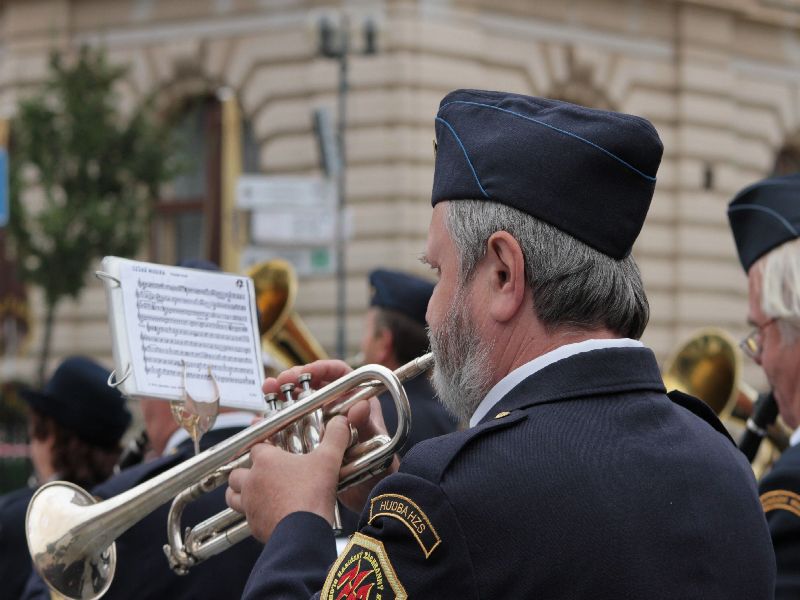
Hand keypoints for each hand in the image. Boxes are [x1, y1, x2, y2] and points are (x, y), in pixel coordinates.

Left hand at [226, 415, 351, 541]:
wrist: (304, 531)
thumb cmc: (313, 492)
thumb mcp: (329, 459)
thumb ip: (335, 437)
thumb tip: (342, 421)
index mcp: (266, 460)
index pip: (256, 446)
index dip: (264, 446)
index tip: (271, 446)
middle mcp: (252, 481)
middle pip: (237, 471)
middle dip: (246, 471)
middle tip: (263, 473)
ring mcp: (250, 504)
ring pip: (232, 495)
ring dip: (239, 492)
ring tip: (255, 493)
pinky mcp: (253, 524)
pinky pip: (246, 517)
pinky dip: (253, 514)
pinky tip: (269, 514)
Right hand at [268, 359, 399, 513]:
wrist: (371, 493)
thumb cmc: (381, 465)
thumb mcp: (373, 442)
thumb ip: (366, 423)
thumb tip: (361, 405)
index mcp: (355, 400)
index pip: (339, 374)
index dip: (323, 368)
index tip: (306, 372)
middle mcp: (337, 409)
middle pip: (312, 385)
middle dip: (293, 379)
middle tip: (278, 382)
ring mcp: (322, 424)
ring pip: (298, 403)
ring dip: (280, 396)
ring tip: (267, 391)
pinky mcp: (310, 441)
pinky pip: (290, 427)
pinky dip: (275, 421)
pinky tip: (262, 420)